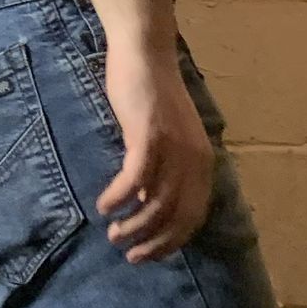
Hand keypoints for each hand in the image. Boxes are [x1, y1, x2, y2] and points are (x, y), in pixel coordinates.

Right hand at [97, 50, 214, 262]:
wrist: (145, 52)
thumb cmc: (151, 95)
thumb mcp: (165, 140)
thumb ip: (163, 171)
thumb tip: (147, 206)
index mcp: (202, 162)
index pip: (193, 218)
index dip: (171, 242)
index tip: (148, 255)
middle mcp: (194, 159)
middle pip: (177, 218)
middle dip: (153, 243)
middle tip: (128, 254)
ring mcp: (174, 147)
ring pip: (156, 204)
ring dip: (133, 226)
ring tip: (113, 234)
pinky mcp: (150, 134)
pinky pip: (135, 179)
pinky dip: (118, 197)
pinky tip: (104, 204)